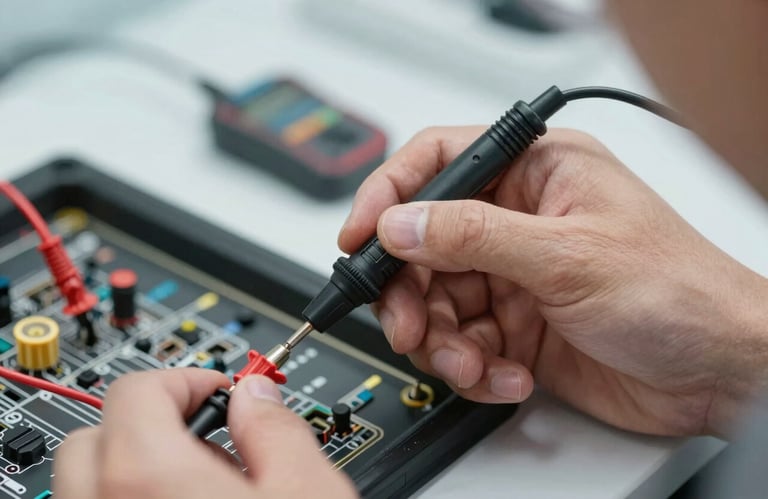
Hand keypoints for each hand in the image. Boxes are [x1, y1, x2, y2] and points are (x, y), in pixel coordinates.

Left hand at [54, 369, 356, 497]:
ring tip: (203, 479)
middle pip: (93, 437)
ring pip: (89, 484)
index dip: (187, 379)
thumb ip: (276, 425)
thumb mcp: (308, 488)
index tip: (222, 392)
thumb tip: (256, 394)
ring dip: (134, 464)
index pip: (136, 390)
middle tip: (206, 432)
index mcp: (149, 479)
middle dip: (149, 420)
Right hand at [340, 127, 767, 435]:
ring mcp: (516, 277)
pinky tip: (507, 377)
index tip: (360, 236)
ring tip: (471, 364)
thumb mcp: (568, 255)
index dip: (390, 195)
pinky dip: (474, 370)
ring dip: (443, 342)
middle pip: (425, 245)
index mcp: (536, 173)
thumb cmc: (679, 291)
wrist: (721, 373)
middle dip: (411, 293)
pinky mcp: (517, 328)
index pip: (439, 162)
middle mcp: (519, 221)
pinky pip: (464, 345)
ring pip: (437, 303)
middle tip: (411, 326)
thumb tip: (402, 224)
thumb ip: (474, 236)